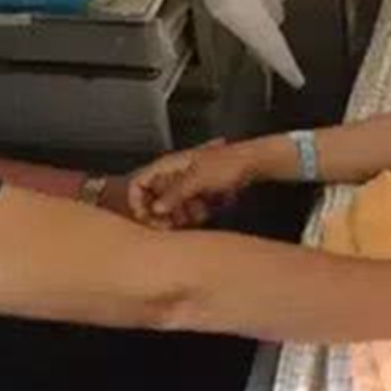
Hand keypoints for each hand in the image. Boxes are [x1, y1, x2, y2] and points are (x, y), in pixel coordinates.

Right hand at [124, 139, 254, 228]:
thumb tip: (156, 209)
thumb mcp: (197, 179)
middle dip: (162, 214)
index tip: (146, 219)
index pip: (138, 184)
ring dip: (181, 215)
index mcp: (168, 165)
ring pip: (173, 207)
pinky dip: (195, 213)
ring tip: (195, 214)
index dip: (138, 202)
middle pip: (154, 199)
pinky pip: (189, 209)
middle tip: (170, 227)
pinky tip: (206, 211)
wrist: (253, 162)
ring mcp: (187, 184)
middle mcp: (174, 174)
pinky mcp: (200, 193)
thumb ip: (174, 194)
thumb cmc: (227, 163)